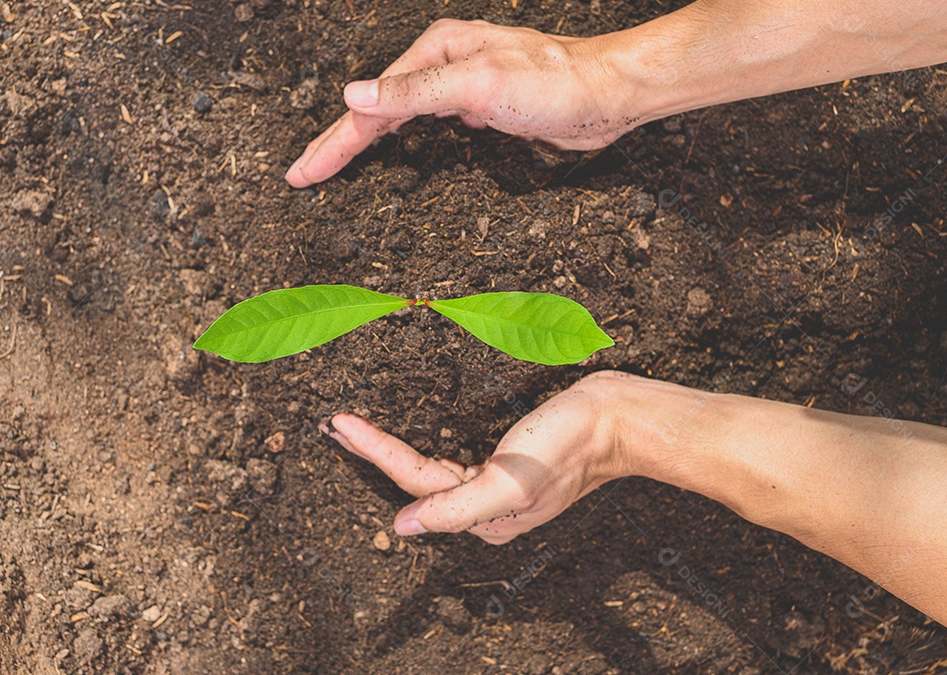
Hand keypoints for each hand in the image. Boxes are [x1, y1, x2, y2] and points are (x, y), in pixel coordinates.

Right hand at [286, 19, 638, 188]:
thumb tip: (356, 97)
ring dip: (367, 140)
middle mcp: (444, 63)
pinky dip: (403, 139)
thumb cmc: (556, 83)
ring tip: (335, 160)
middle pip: (377, 111)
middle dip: (339, 143)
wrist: (610, 93)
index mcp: (435, 50)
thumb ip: (414, 94)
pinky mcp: (482, 106)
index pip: (370, 105)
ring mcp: (462, 85)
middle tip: (304, 173)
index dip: (333, 142)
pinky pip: (427, 124)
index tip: (301, 172)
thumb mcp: (478, 84)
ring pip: (399, 117)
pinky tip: (397, 146)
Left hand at [321, 372, 643, 543]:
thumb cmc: (569, 448)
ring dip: (389, 450)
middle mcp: (483, 506)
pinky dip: (419, 449)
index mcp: (484, 518)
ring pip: (428, 469)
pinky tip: (403, 443)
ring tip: (354, 431)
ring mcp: (493, 484)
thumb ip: (454, 508)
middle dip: (371, 452)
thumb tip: (401, 528)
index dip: (374, 452)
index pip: (414, 484)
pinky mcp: (502, 462)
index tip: (341, 425)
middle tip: (334, 427)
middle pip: (414, 478)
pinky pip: (448, 461)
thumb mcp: (509, 483)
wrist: (613, 418)